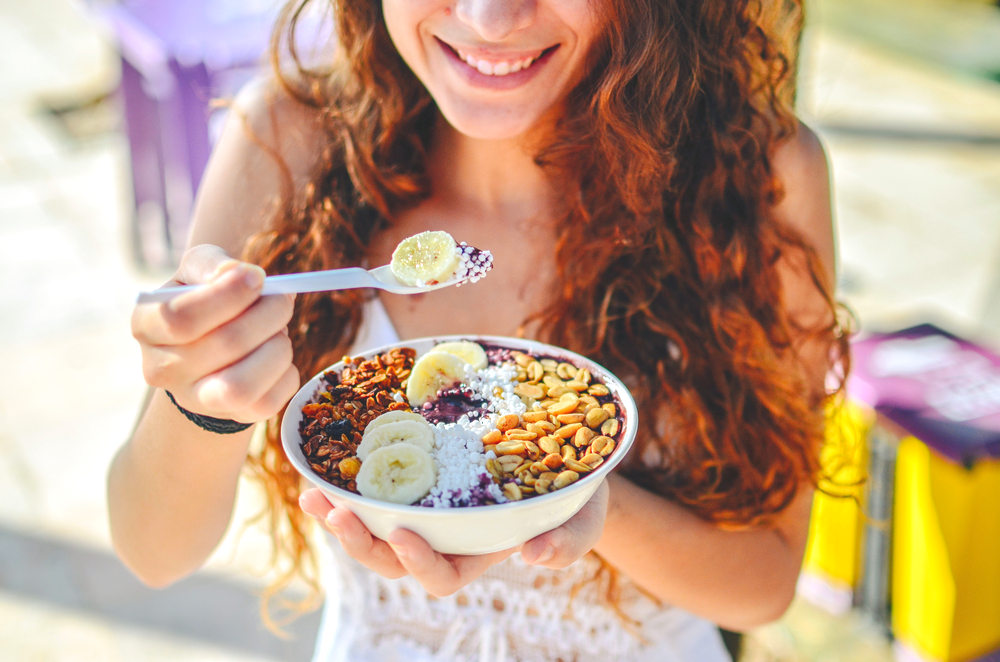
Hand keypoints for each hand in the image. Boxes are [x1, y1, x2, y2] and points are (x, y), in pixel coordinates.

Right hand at [131, 244, 298, 422]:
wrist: (209, 351)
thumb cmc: (204, 301)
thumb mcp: (197, 271)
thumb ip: (211, 264)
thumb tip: (239, 274)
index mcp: (146, 324)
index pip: (180, 318)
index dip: (229, 295)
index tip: (258, 277)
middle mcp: (161, 368)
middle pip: (225, 344)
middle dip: (269, 313)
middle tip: (283, 299)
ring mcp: (195, 399)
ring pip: (242, 386)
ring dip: (277, 349)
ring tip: (279, 332)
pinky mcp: (231, 416)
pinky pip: (268, 403)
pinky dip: (286, 374)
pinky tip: (278, 357)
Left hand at [299, 479, 608, 595]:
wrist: (564, 451)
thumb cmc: (575, 498)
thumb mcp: (582, 520)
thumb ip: (566, 543)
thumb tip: (535, 558)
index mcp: (476, 555)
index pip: (439, 577)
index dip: (419, 563)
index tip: (406, 534)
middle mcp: (442, 537)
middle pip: (391, 557)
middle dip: (361, 542)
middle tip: (337, 515)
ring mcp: (424, 506)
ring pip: (373, 524)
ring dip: (339, 513)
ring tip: (313, 494)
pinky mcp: (415, 474)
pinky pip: (374, 485)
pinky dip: (349, 477)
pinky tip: (325, 460)